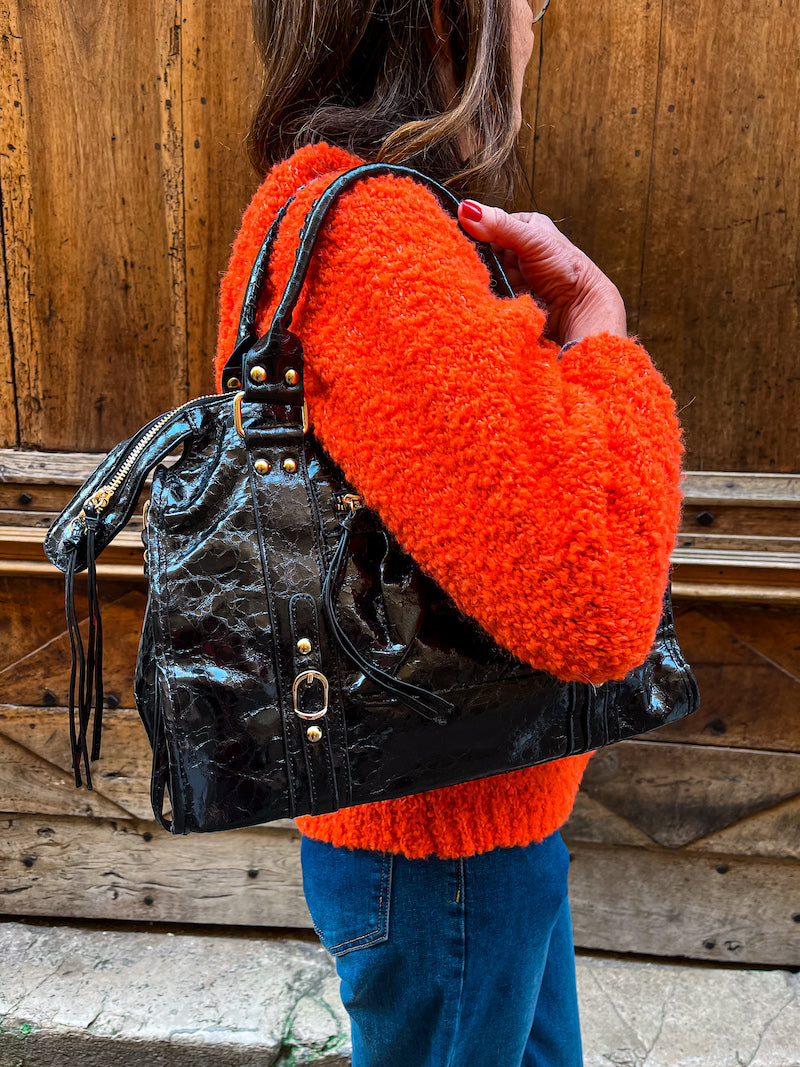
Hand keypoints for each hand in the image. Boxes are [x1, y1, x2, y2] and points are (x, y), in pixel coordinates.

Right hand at [458, 201, 627, 345]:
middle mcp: (517, 248)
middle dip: (476, 259)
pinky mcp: (509, 295)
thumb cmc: (565, 269)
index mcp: (524, 226)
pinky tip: (478, 294)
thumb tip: (466, 208)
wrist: (578, 309)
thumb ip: (499, 225)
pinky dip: (483, 293)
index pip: (488, 225)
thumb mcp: (532, 240)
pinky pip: (487, 291)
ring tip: (471, 282)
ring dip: (478, 278)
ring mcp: (512, 272)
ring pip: (483, 272)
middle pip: (484, 251)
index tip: (460, 242)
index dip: (474, 232)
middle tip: (466, 266)